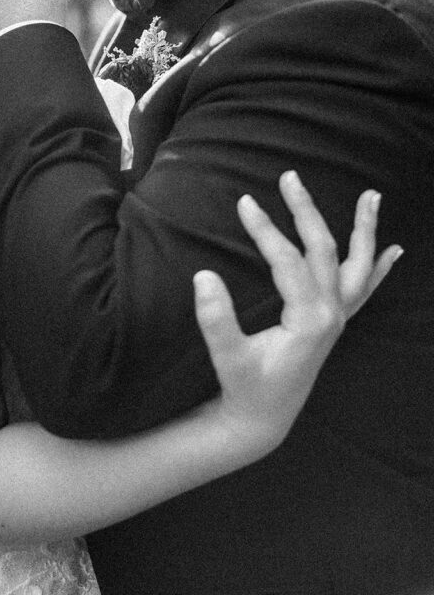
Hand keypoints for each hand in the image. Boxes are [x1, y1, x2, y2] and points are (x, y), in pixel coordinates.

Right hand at [193, 172, 401, 450]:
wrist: (262, 419)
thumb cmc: (245, 387)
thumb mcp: (227, 357)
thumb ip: (217, 319)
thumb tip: (203, 275)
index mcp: (310, 320)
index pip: (289, 261)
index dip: (266, 229)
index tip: (244, 202)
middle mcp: (332, 315)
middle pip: (325, 250)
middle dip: (308, 211)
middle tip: (289, 177)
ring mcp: (338, 318)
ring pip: (358, 266)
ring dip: (364, 230)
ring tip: (372, 196)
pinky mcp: (333, 323)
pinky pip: (365, 290)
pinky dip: (380, 267)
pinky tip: (394, 249)